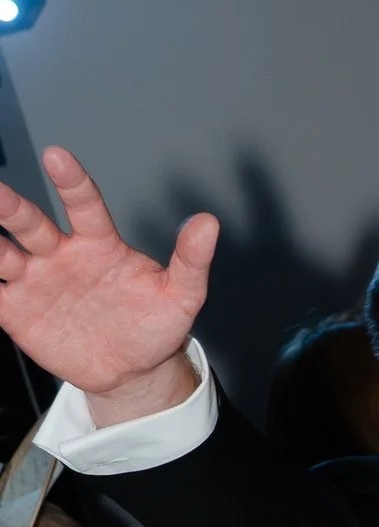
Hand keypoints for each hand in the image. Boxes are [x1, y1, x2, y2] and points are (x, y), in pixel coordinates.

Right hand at [0, 148, 218, 415]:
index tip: (57, 156)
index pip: (83, 205)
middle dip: (10, 207)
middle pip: (30, 224)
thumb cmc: (155, 325)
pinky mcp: (16, 311)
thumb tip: (208, 223)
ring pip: (1, 253)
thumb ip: (191, 261)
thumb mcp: (181, 296)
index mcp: (98, 244)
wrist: (133, 370)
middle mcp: (61, 254)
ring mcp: (36, 281)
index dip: (71, 182)